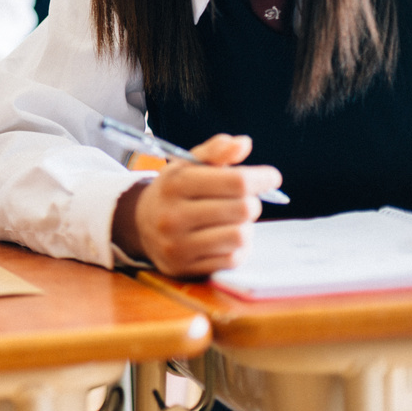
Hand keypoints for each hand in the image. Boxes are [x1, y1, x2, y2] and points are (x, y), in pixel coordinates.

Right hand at [112, 134, 282, 277]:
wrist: (140, 224)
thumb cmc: (175, 191)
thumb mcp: (188, 165)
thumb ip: (216, 151)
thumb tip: (243, 143)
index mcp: (175, 183)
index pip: (236, 181)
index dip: (262, 178)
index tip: (271, 177)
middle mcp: (173, 215)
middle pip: (243, 209)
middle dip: (251, 202)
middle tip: (243, 200)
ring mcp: (178, 244)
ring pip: (240, 236)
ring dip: (245, 227)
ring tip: (233, 220)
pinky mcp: (185, 267)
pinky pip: (232, 259)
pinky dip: (237, 248)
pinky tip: (225, 238)